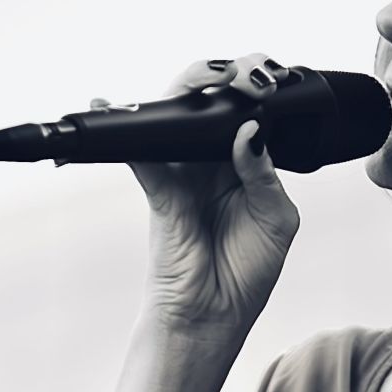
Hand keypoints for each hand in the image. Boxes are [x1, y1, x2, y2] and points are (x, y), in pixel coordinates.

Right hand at [100, 52, 301, 341]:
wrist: (212, 318)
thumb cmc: (244, 274)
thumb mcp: (276, 220)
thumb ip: (265, 174)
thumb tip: (249, 130)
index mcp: (244, 167)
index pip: (248, 115)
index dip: (258, 92)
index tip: (273, 79)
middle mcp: (211, 163)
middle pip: (209, 104)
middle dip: (224, 77)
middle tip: (245, 73)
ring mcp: (182, 172)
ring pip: (177, 116)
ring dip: (188, 90)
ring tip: (208, 80)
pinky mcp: (159, 189)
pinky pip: (142, 153)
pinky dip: (132, 131)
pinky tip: (115, 105)